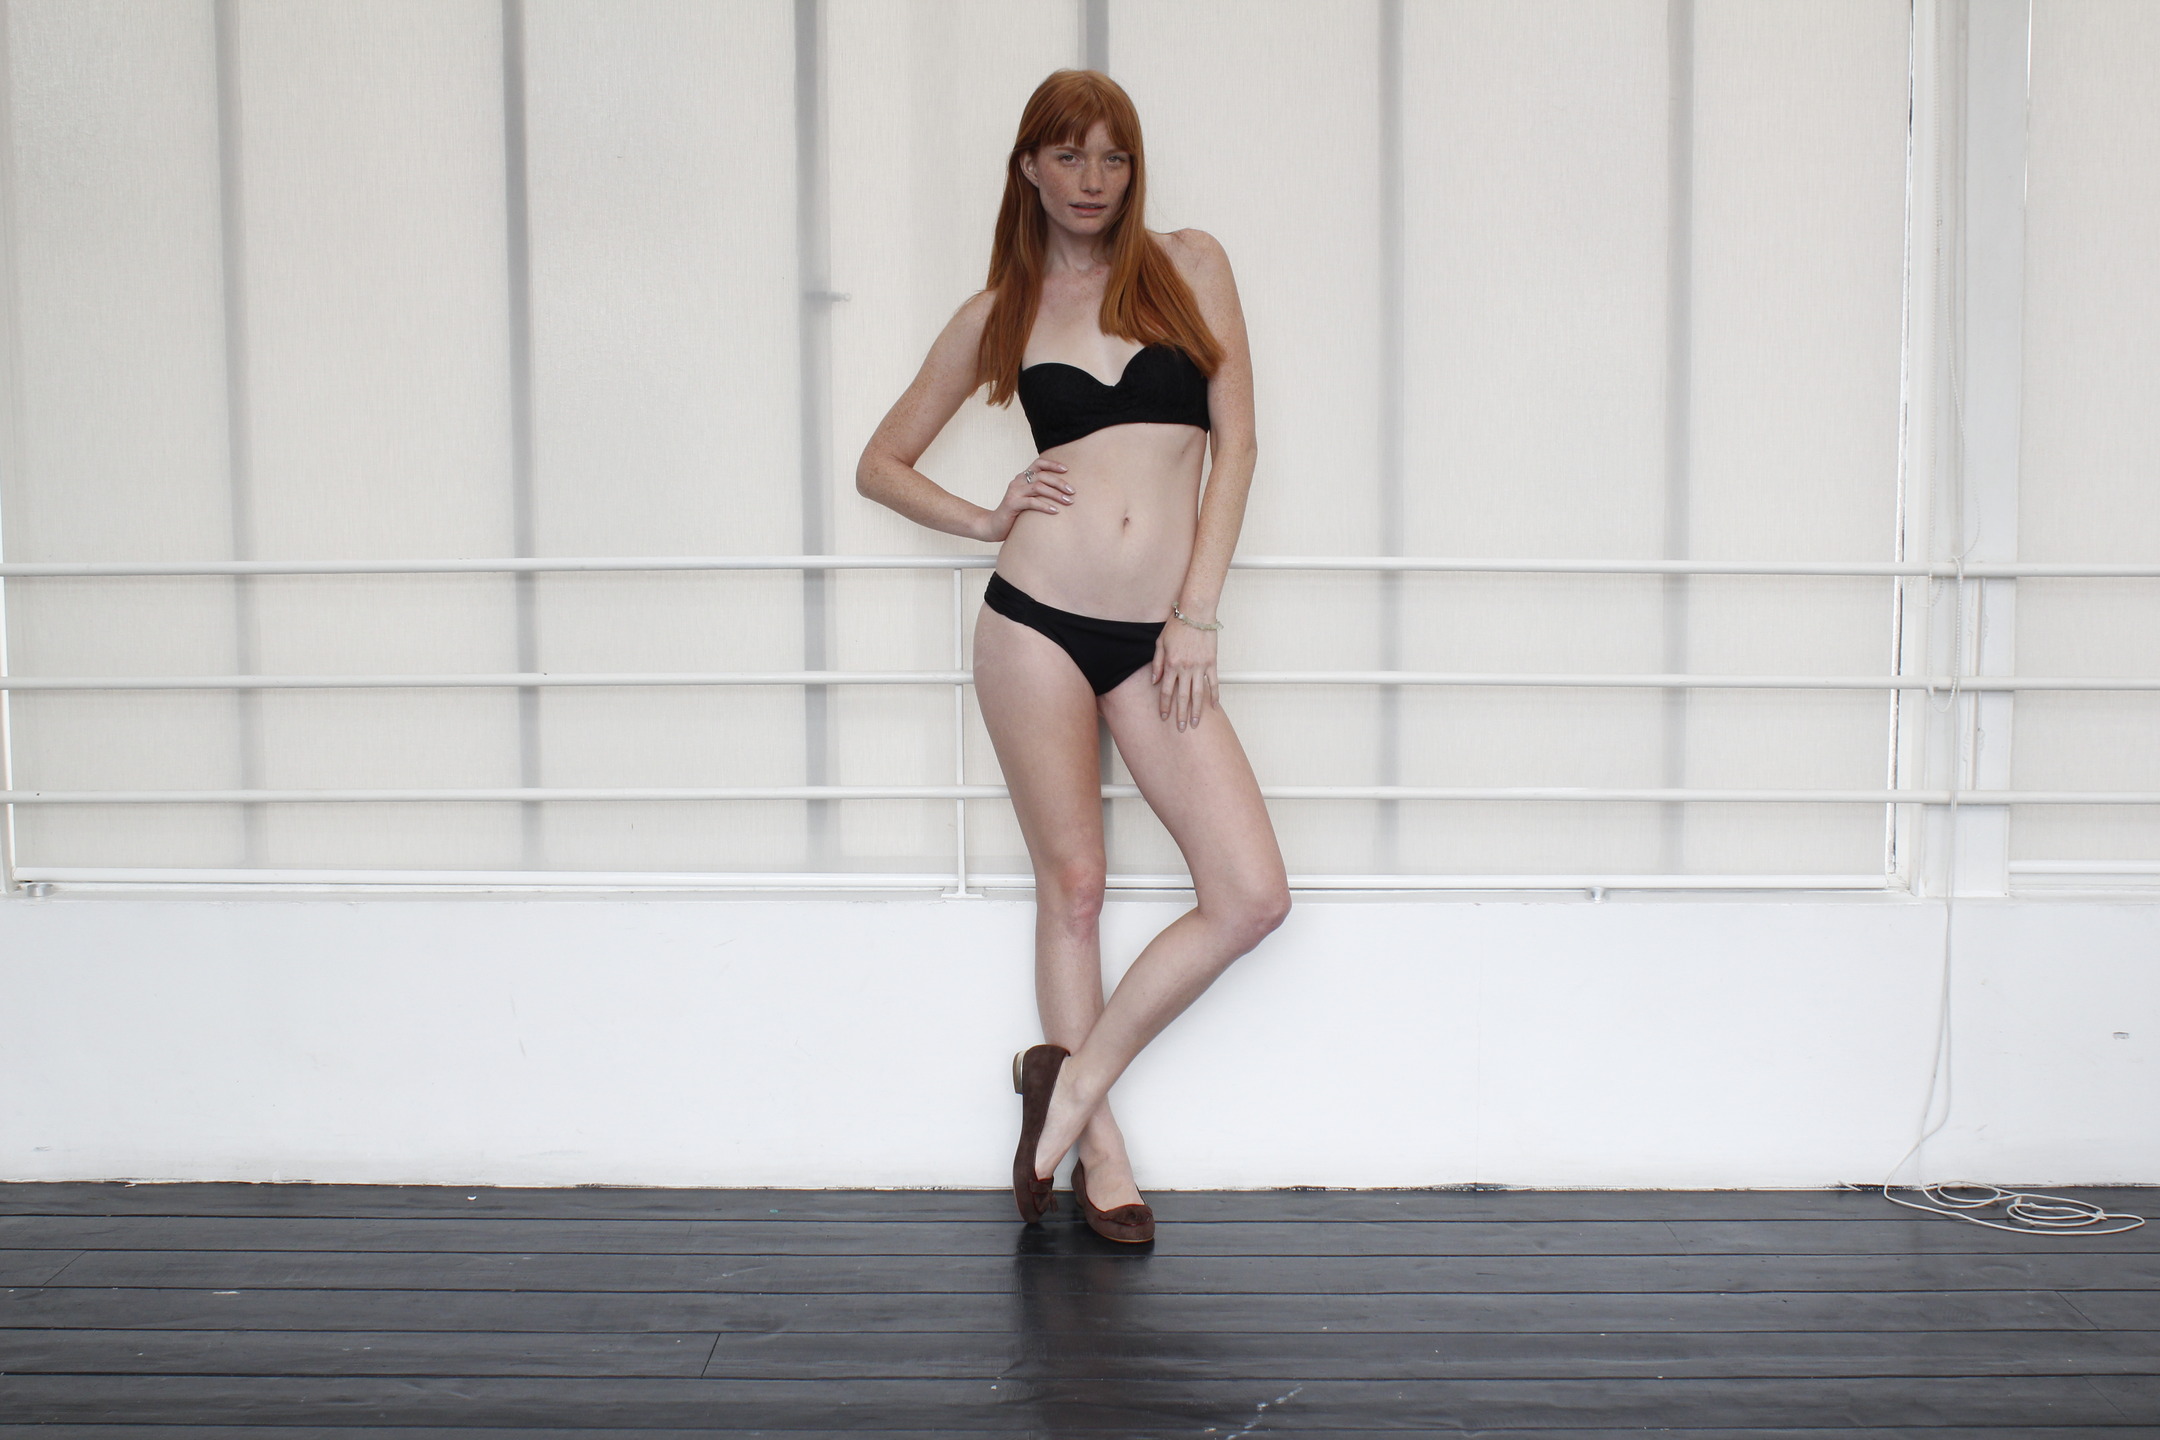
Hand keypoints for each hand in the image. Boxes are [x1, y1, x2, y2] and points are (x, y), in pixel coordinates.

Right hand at [977, 457, 1072, 541]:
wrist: (993, 526)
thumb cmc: (1015, 514)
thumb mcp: (1028, 499)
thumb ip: (1039, 492)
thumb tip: (1063, 491)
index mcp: (1022, 478)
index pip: (1038, 463)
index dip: (1052, 464)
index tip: (1067, 469)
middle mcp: (1018, 481)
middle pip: (1042, 476)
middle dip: (1059, 483)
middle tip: (1072, 492)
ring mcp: (1014, 492)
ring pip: (1038, 487)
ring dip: (1055, 494)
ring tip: (1068, 502)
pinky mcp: (1012, 504)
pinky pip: (1031, 502)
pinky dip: (1045, 506)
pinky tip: (1055, 511)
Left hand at [1151, 615, 1218, 730]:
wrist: (1196, 612)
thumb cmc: (1177, 625)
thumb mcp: (1160, 643)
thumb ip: (1157, 663)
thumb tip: (1154, 681)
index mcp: (1171, 664)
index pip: (1166, 691)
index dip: (1165, 706)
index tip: (1164, 717)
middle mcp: (1185, 668)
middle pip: (1182, 697)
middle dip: (1180, 714)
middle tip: (1181, 728)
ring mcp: (1200, 666)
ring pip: (1198, 693)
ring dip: (1197, 710)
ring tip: (1196, 723)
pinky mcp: (1211, 662)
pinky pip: (1213, 682)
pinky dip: (1214, 695)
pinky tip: (1214, 707)